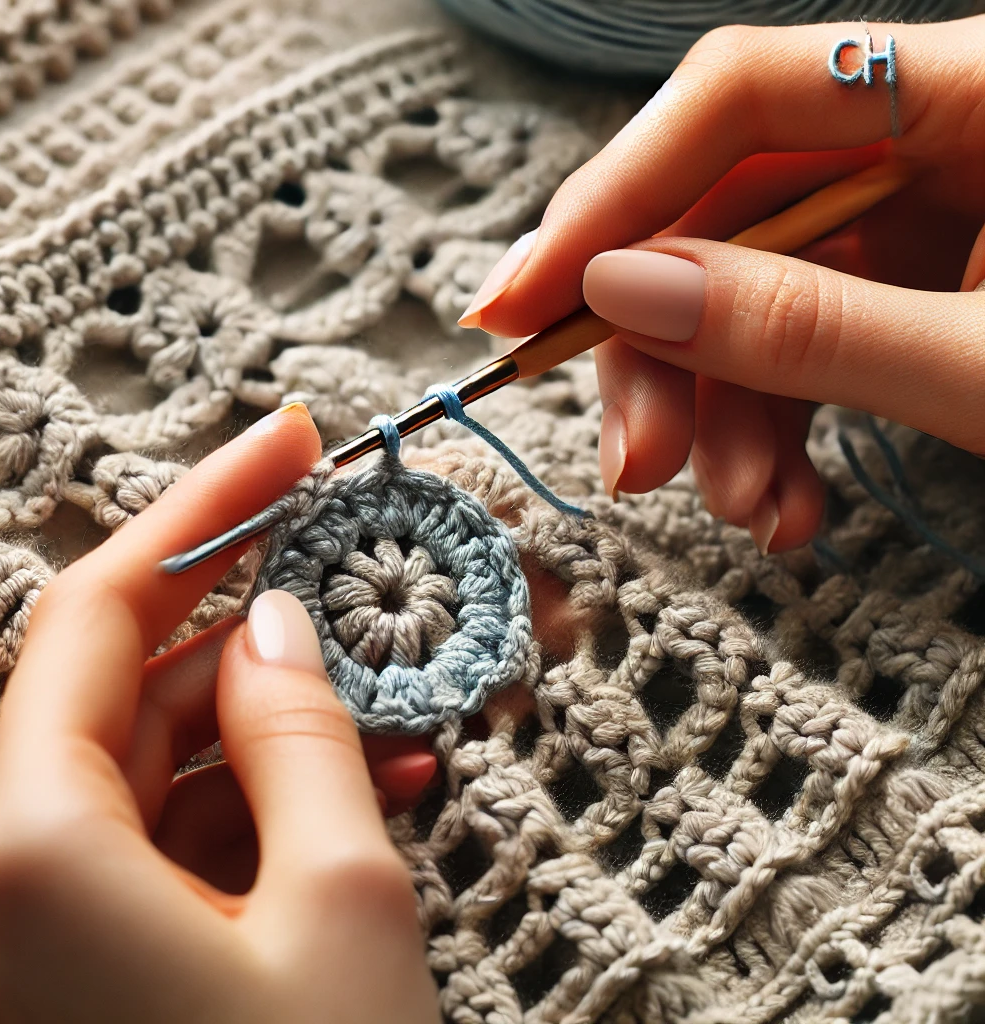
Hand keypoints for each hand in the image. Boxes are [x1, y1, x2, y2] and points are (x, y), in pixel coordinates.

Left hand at [0, 403, 438, 1023]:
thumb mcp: (342, 900)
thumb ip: (305, 733)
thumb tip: (278, 625)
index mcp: (24, 855)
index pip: (107, 609)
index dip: (208, 507)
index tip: (289, 441)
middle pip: (128, 685)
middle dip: (247, 613)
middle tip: (343, 554)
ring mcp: (40, 937)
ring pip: (157, 765)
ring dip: (275, 716)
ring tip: (391, 688)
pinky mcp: (91, 971)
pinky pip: (172, 846)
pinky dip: (264, 801)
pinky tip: (368, 778)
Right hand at [461, 16, 984, 553]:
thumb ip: (812, 325)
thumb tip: (627, 291)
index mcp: (983, 88)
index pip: (739, 100)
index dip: (611, 197)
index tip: (519, 300)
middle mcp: (935, 136)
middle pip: (728, 216)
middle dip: (667, 354)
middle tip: (633, 466)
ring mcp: (926, 217)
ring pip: (754, 298)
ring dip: (726, 420)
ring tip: (752, 517)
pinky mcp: (923, 287)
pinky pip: (806, 344)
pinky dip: (780, 432)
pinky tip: (791, 507)